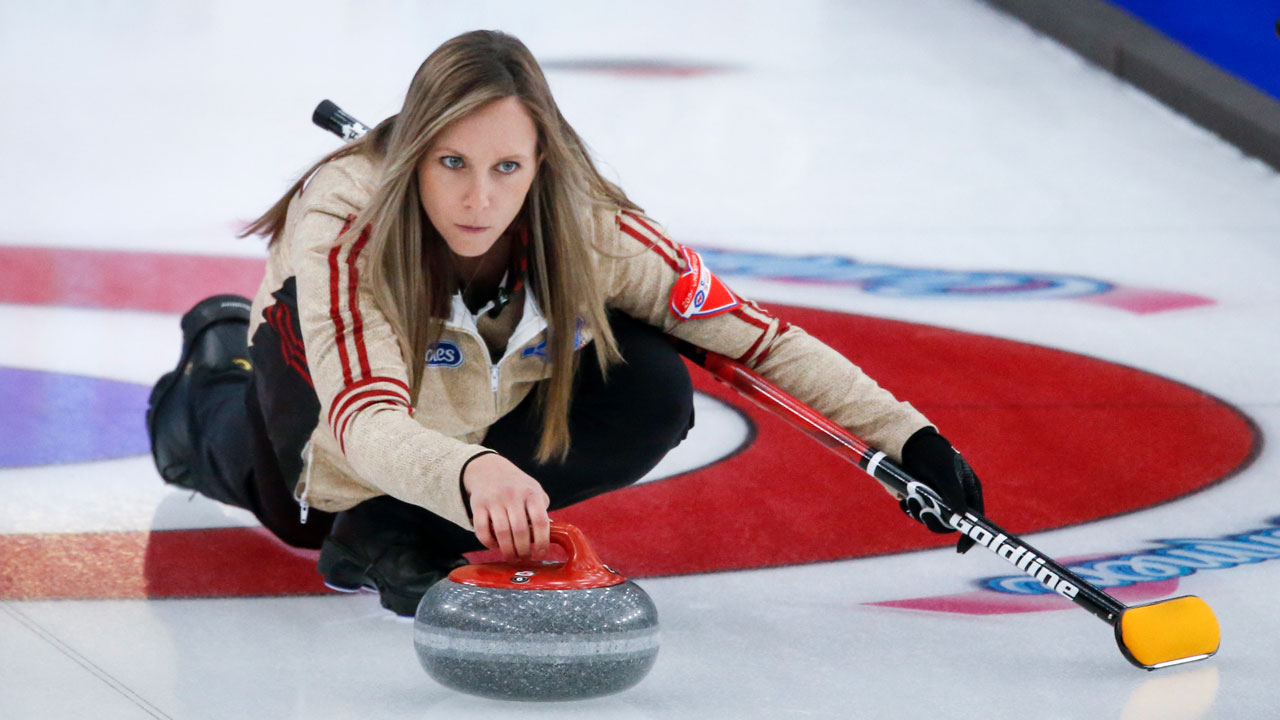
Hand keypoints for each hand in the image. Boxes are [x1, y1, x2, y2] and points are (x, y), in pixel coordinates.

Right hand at [462, 453, 550, 559]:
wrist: (489, 469)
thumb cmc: (518, 486)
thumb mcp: (534, 491)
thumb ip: (542, 511)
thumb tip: (552, 534)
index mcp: (531, 493)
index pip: (540, 521)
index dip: (542, 541)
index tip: (541, 552)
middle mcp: (513, 495)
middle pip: (520, 531)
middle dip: (523, 550)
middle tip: (524, 557)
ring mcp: (494, 499)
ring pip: (501, 533)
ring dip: (507, 550)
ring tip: (512, 556)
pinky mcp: (478, 504)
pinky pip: (482, 530)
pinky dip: (488, 543)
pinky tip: (495, 546)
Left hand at [899, 428, 984, 552]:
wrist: (909, 443)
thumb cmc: (932, 454)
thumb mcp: (944, 472)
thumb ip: (953, 493)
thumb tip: (962, 515)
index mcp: (969, 489)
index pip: (976, 517)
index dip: (970, 534)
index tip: (960, 549)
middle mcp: (956, 497)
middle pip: (951, 523)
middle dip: (936, 521)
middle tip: (924, 512)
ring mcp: (938, 498)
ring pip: (932, 519)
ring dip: (920, 514)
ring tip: (910, 498)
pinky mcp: (923, 498)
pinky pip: (919, 513)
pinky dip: (911, 510)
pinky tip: (904, 500)